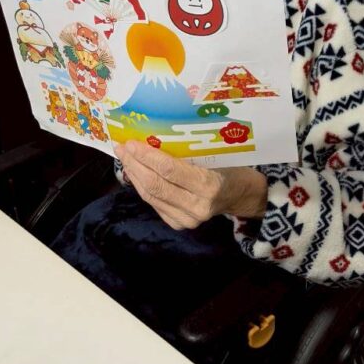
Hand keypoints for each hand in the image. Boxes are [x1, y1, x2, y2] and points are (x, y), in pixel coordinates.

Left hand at [115, 141, 266, 230]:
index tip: (131, 142)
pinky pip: (154, 204)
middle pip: (156, 185)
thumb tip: (152, 139)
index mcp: (209, 186)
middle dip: (135, 165)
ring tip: (125, 158)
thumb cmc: (229, 167)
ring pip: (151, 196)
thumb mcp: (215, 155)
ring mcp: (187, 220)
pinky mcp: (179, 224)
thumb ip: (187, 153)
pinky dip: (142, 187)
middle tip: (121, 148)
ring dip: (135, 176)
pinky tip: (136, 173)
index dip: (147, 156)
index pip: (169, 171)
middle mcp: (197, 207)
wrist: (241, 195)